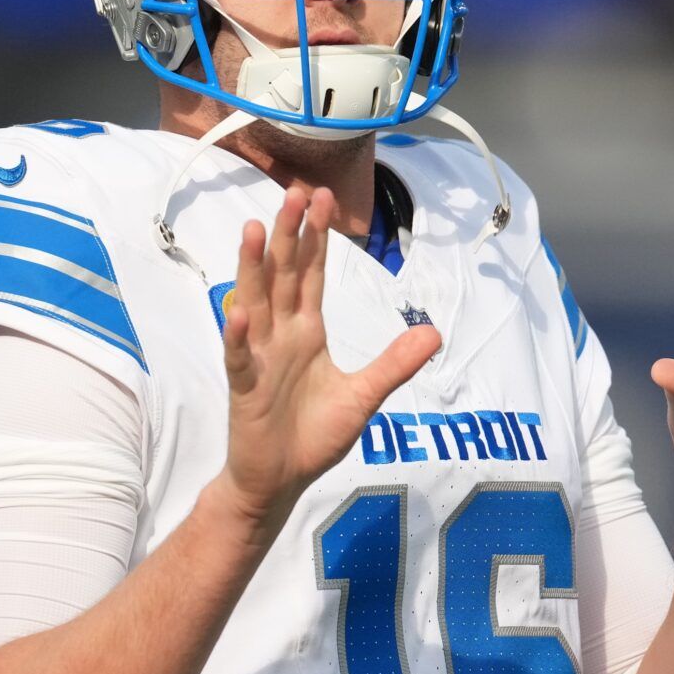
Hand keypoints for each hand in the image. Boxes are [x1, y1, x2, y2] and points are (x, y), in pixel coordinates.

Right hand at [219, 188, 441, 526]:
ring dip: (254, 268)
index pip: (312, 275)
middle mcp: (281, 336)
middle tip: (295, 192)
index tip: (323, 198)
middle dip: (289, 236)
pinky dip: (240, 336)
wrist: (280, 481)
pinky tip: (240, 312)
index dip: (317, 237)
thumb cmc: (314, 436)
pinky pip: (241, 358)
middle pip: (284, 276)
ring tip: (254, 230)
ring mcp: (260, 358)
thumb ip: (394, 364)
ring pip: (255, 304)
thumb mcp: (365, 396)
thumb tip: (433, 333)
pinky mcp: (246, 389)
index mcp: (307, 332)